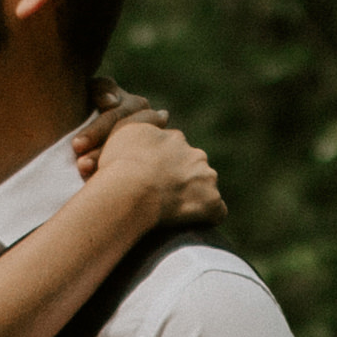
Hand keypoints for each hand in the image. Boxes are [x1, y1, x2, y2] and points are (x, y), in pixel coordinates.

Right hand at [65, 97, 222, 238]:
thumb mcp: (124, 128)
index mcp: (175, 139)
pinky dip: (208, 216)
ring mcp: (206, 178)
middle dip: (182, 178)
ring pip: (205, 186)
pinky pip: (216, 211)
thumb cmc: (120, 162)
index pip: (175, 149)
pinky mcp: (211, 203)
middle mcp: (195, 155)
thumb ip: (144, 116)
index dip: (163, 164)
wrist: (130, 189)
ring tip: (172, 211)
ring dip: (194, 195)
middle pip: (193, 167)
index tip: (149, 177)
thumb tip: (165, 114)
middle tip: (160, 195)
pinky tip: (193, 222)